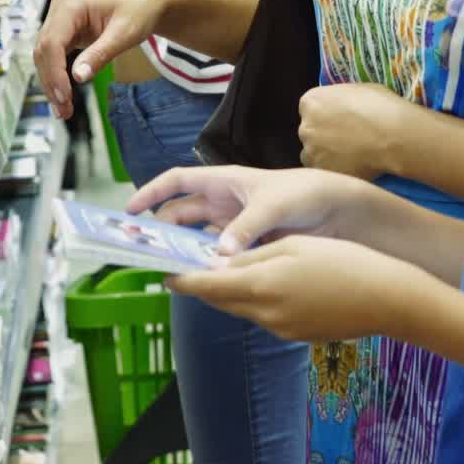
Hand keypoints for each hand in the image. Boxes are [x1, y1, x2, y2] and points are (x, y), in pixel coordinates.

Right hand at [33, 0, 166, 118]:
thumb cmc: (140, 9)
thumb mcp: (124, 33)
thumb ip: (100, 54)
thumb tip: (78, 77)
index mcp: (71, 4)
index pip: (52, 43)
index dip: (55, 72)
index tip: (64, 97)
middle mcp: (60, 8)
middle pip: (44, 51)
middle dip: (52, 82)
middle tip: (63, 111)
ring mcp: (61, 18)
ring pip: (47, 55)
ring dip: (53, 83)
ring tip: (64, 111)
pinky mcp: (67, 29)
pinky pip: (56, 55)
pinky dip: (59, 75)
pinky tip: (64, 96)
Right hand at [129, 164, 373, 254]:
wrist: (335, 209)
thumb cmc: (302, 194)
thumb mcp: (272, 206)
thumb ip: (246, 229)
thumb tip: (220, 256)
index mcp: (223, 181)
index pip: (176, 182)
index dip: (151, 193)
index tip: (129, 211)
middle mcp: (222, 202)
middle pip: (180, 216)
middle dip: (161, 231)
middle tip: (143, 254)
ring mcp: (232, 225)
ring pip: (197, 240)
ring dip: (185, 253)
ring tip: (168, 271)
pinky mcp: (245, 245)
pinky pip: (217, 256)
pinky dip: (208, 267)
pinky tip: (202, 282)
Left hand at [168, 236, 421, 341]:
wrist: (386, 298)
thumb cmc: (343, 261)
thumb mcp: (293, 246)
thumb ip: (253, 255)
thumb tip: (221, 263)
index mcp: (259, 286)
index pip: (205, 285)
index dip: (181, 279)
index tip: (163, 271)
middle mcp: (263, 314)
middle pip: (220, 300)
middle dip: (203, 285)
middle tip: (191, 269)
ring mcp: (280, 329)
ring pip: (242, 308)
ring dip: (231, 293)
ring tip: (230, 272)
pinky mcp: (296, 335)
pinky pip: (265, 316)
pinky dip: (258, 301)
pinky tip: (273, 285)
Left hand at [298, 83, 408, 177]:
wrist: (393, 137)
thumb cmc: (380, 107)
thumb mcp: (359, 90)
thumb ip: (342, 99)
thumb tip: (342, 107)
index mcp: (312, 101)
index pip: (311, 107)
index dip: (326, 113)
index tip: (340, 118)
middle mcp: (306, 127)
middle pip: (311, 131)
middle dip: (325, 133)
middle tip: (347, 137)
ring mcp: (311, 152)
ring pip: (314, 153)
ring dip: (327, 153)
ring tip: (351, 154)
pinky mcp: (323, 173)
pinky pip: (325, 170)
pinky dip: (335, 168)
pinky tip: (353, 165)